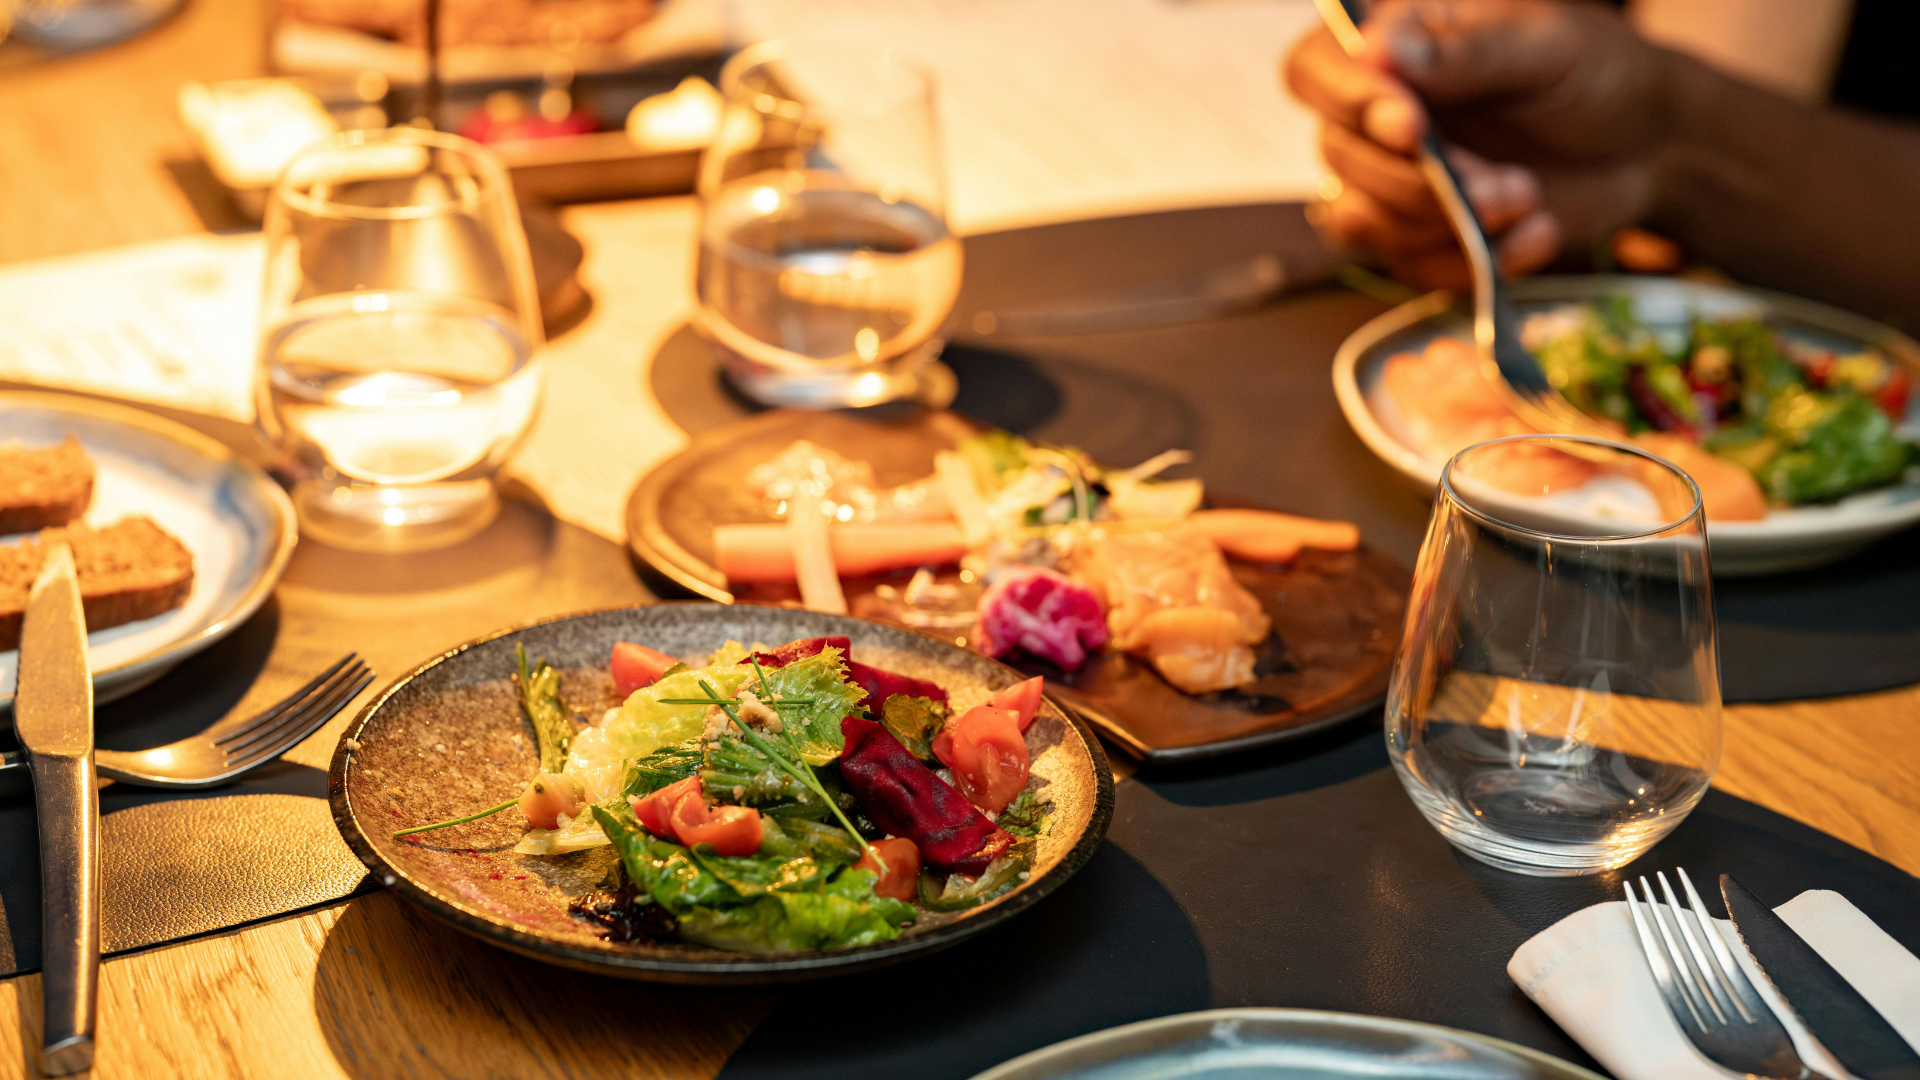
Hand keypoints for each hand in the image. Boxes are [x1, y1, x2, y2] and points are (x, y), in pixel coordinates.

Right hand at [1284, 0, 1672, 289]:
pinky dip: (1474, 261)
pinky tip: (1535, 234)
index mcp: (1395, 46)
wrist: (1649, 146)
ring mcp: (1392, 180)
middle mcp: (1375, 114)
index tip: (1411, 127)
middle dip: (1423, 183)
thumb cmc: (1598, 73)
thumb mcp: (1545, 46)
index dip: (1347, 103)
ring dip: (1446, 226)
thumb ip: (1465, 52)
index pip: (1316, 71)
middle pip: (1340, 158)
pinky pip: (1410, 266)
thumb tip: (1380, 50)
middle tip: (1508, 182)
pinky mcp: (1419, 237)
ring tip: (1527, 200)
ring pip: (1362, 222)